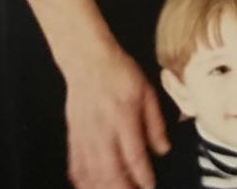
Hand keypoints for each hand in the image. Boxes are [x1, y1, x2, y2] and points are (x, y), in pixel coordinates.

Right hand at [65, 45, 168, 188]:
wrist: (88, 60)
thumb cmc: (119, 72)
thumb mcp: (147, 91)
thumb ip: (156, 123)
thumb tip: (164, 149)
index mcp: (123, 117)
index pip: (134, 155)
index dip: (143, 175)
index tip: (150, 186)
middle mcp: (102, 130)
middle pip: (110, 171)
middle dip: (123, 188)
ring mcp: (85, 135)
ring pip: (92, 173)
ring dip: (104, 188)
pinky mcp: (73, 136)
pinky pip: (75, 166)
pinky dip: (83, 181)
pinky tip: (91, 186)